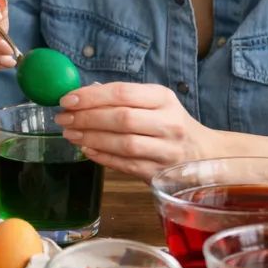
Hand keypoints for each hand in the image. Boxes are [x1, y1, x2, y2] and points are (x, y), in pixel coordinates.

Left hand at [54, 83, 219, 180]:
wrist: (204, 154)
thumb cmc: (168, 123)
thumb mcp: (153, 102)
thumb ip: (121, 97)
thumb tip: (80, 95)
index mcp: (164, 99)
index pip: (124, 93)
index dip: (92, 96)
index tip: (67, 100)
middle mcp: (169, 123)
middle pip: (122, 118)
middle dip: (86, 118)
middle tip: (63, 118)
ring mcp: (167, 151)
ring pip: (123, 144)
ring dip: (91, 138)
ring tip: (70, 134)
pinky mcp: (160, 173)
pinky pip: (126, 165)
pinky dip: (102, 157)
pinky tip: (86, 149)